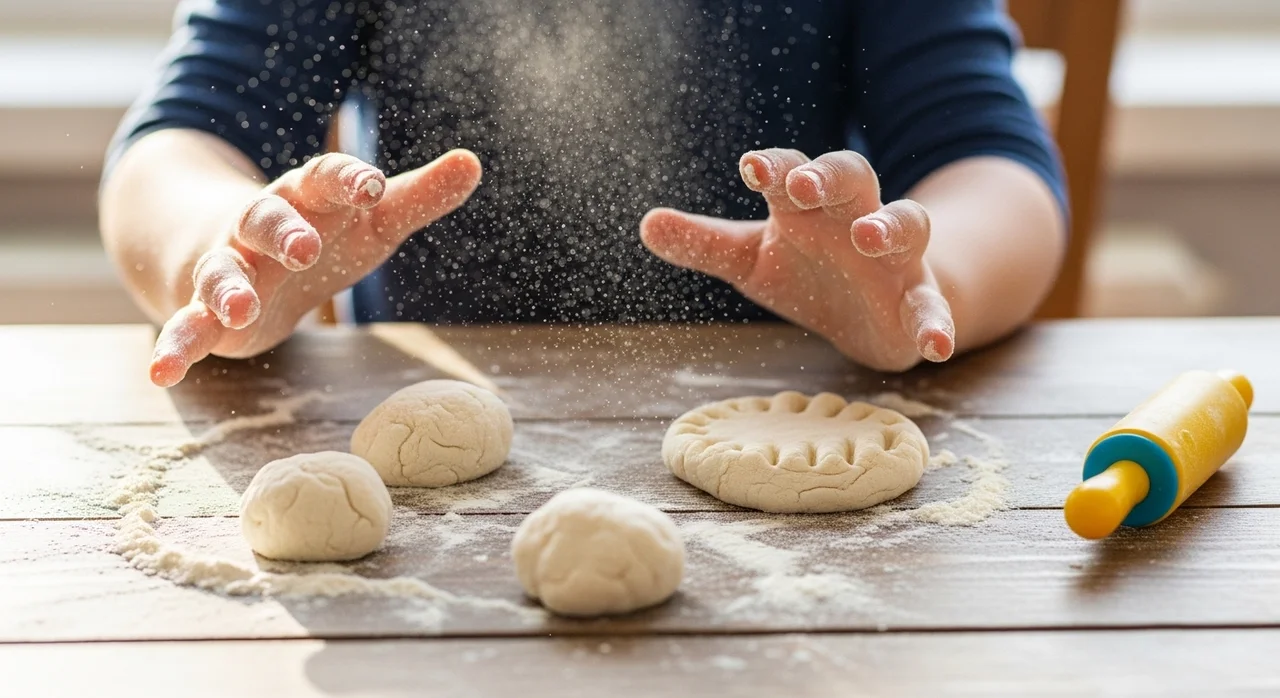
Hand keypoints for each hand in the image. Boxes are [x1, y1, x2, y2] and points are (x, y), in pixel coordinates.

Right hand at [150, 150, 482, 386]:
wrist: (229, 244)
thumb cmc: (319, 231)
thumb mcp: (371, 217)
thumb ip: (417, 196)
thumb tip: (473, 162)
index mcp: (305, 197)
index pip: (324, 179)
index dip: (346, 181)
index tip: (373, 185)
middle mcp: (259, 226)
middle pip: (265, 220)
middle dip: (283, 232)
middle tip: (303, 247)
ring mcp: (230, 267)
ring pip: (222, 273)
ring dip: (228, 289)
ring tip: (240, 308)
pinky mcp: (207, 311)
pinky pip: (187, 326)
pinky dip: (174, 346)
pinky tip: (161, 373)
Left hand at [641, 149, 954, 371]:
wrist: (873, 310)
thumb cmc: (807, 270)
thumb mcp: (750, 260)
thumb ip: (704, 244)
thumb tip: (645, 224)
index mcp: (809, 206)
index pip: (792, 172)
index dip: (775, 168)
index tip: (749, 167)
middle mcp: (855, 218)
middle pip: (853, 176)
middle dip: (829, 177)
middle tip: (804, 185)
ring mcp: (893, 258)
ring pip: (906, 224)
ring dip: (889, 226)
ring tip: (869, 234)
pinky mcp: (918, 300)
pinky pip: (932, 306)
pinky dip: (937, 323)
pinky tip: (935, 346)